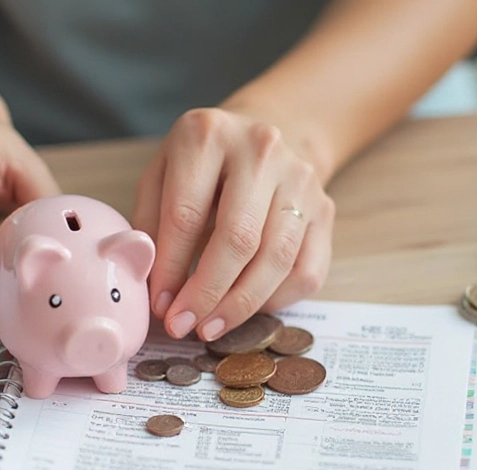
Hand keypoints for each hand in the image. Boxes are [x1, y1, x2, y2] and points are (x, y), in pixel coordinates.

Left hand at [132, 107, 334, 340]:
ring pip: (277, 259)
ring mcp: (300, 179)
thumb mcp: (162, 176)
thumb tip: (156, 289)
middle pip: (238, 238)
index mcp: (208, 135)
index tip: (159, 305)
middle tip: (184, 326)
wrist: (265, 137)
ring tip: (211, 327)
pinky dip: (276, 301)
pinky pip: (306, 271)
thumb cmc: (203, 167)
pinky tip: (247, 310)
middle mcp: (261, 150)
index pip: (186, 214)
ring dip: (240, 305)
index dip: (170, 267)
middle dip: (208, 293)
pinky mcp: (325, 209)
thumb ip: (151, 225)